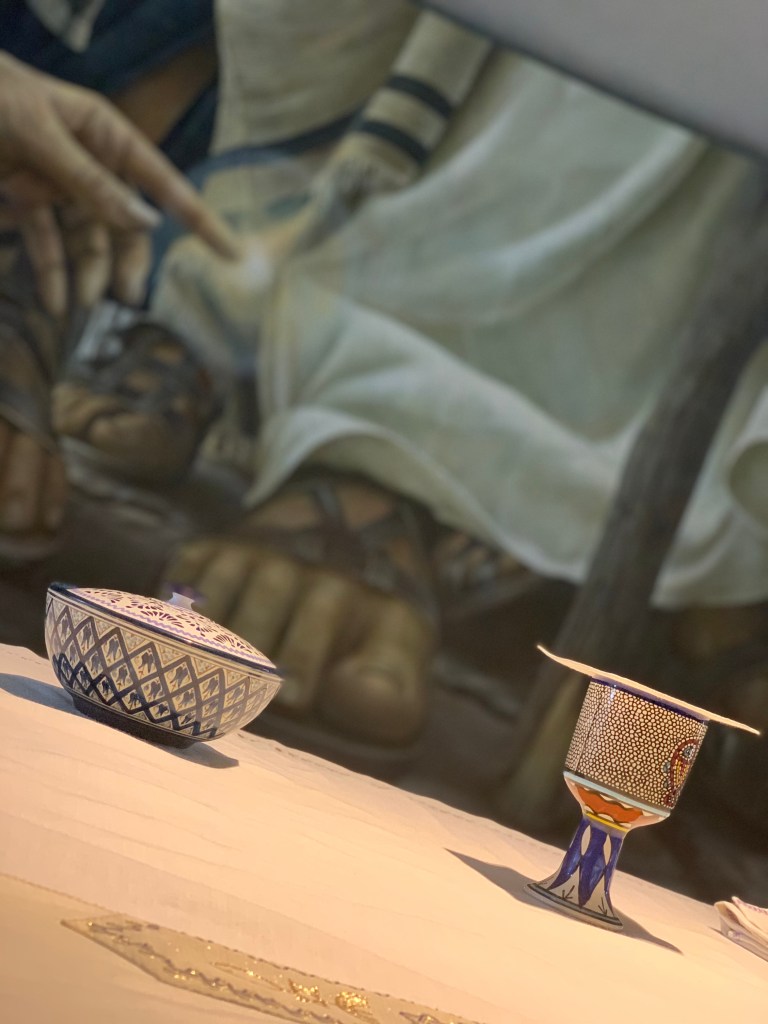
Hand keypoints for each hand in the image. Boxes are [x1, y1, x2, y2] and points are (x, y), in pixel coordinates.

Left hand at [0, 52, 240, 312]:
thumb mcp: (40, 134)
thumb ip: (91, 181)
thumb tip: (146, 223)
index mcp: (106, 136)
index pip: (165, 184)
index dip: (200, 220)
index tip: (232, 254)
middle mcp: (89, 164)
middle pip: (125, 224)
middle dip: (126, 262)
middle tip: (127, 298)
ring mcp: (58, 185)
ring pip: (86, 240)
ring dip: (85, 273)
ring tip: (78, 305)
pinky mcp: (26, 201)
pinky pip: (46, 243)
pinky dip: (49, 273)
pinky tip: (51, 301)